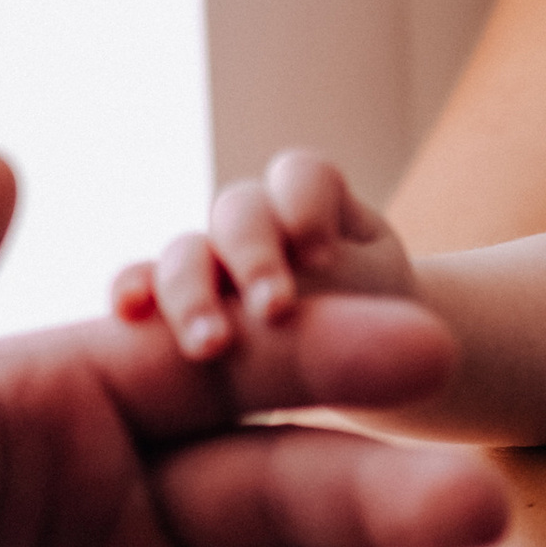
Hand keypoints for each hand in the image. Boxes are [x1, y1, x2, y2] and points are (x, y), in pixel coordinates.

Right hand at [114, 146, 418, 363]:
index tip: (321, 254)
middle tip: (275, 308)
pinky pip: (143, 281)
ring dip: (193, 291)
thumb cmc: (382, 332)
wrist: (356, 368)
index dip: (306, 206)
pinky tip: (129, 313)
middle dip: (253, 255)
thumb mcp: (392, 313)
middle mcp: (259, 221)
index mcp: (315, 205)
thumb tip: (416, 336)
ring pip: (189, 251)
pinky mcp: (175, 296)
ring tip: (212, 346)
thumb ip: (381, 313)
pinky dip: (134, 288)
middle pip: (240, 211)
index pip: (303, 178)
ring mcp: (213, 256)